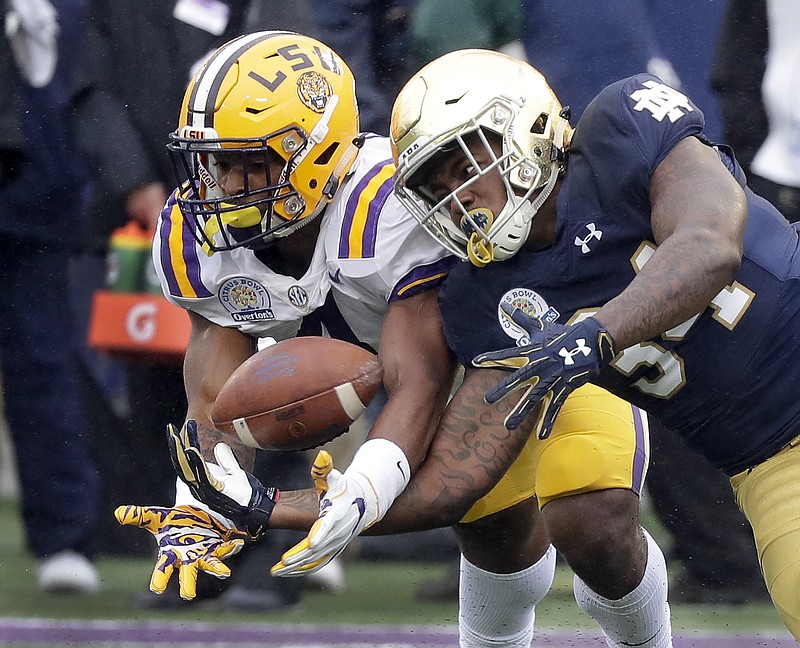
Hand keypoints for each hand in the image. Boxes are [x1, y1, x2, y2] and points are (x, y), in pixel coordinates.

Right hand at [114, 504, 244, 599]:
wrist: (196, 515)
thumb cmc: (175, 522)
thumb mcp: (157, 517)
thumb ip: (139, 516)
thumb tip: (118, 513)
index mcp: (171, 554)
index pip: (162, 569)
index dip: (160, 579)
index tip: (157, 588)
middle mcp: (189, 558)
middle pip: (187, 574)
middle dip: (188, 584)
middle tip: (188, 595)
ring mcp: (205, 554)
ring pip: (211, 564)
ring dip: (217, 568)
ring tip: (224, 573)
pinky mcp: (220, 546)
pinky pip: (226, 548)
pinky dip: (231, 546)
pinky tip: (237, 543)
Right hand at [167, 420, 278, 538]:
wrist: (257, 509)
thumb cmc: (246, 495)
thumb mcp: (234, 473)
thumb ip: (226, 460)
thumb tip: (219, 445)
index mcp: (202, 482)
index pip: (187, 461)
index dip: (180, 447)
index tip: (176, 431)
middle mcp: (199, 487)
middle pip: (182, 464)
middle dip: (175, 446)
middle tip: (170, 429)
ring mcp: (204, 490)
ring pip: (187, 467)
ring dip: (181, 450)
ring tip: (176, 435)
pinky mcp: (213, 491)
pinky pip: (201, 474)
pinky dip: (195, 461)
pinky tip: (191, 449)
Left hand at [271, 450, 376, 576]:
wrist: (363, 503)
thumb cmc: (344, 489)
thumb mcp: (335, 479)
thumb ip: (325, 470)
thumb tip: (322, 456)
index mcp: (337, 514)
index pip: (328, 526)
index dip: (319, 535)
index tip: (310, 543)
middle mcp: (338, 532)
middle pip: (319, 547)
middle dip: (300, 556)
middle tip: (282, 562)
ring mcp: (336, 543)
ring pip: (316, 560)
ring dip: (297, 567)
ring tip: (276, 571)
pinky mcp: (333, 549)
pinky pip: (317, 563)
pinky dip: (302, 570)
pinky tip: (286, 572)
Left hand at [472, 304, 615, 435]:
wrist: (590, 342)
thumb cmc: (562, 335)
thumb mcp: (540, 327)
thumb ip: (521, 319)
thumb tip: (505, 305)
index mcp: (532, 351)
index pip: (508, 354)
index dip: (492, 357)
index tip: (476, 361)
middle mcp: (540, 365)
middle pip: (519, 378)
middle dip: (503, 389)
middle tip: (487, 400)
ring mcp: (552, 378)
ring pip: (534, 397)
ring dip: (521, 412)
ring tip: (507, 426)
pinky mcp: (564, 388)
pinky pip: (554, 407)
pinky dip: (548, 421)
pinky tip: (541, 435)